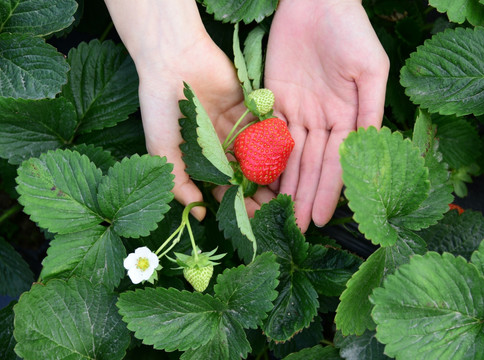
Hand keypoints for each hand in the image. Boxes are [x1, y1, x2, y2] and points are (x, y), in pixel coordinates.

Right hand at [105, 0, 273, 219]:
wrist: (172, 61)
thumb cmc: (161, 109)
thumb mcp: (163, 151)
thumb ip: (180, 184)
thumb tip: (199, 215)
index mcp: (202, 159)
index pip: (224, 188)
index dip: (238, 205)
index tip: (254, 223)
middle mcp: (222, 146)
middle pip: (246, 175)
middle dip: (260, 193)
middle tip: (276, 211)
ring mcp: (237, 127)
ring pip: (259, 155)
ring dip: (272, 173)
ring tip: (287, 192)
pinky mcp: (250, 107)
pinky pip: (266, 128)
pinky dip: (276, 144)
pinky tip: (288, 161)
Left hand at [265, 0, 388, 231]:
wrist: (316, 1)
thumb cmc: (350, 31)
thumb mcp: (370, 69)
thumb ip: (370, 109)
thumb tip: (368, 148)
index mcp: (348, 117)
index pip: (336, 162)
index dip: (328, 191)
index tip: (321, 218)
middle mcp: (322, 120)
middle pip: (311, 166)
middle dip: (304, 197)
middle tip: (296, 227)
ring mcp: (297, 112)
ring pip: (289, 156)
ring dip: (285, 185)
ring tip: (278, 212)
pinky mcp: (274, 99)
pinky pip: (269, 134)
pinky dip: (265, 157)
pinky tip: (261, 180)